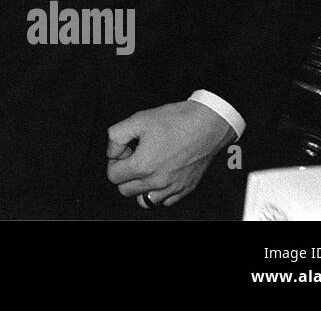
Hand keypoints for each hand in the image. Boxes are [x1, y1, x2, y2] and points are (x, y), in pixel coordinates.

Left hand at [106, 101, 236, 207]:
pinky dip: (158, 192)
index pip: (113, 176)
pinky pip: (165, 202)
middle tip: (134, 157)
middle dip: (125, 174)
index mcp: (142, 166)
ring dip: (140, 187)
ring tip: (146, 168)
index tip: (125, 150)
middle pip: (125, 190)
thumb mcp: (138, 119)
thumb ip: (116, 137)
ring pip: (144, 200)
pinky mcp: (186, 189)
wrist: (208, 124)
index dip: (114, 160)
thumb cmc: (176, 121)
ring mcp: (173, 188)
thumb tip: (112, 152)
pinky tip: (161, 173)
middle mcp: (157, 182)